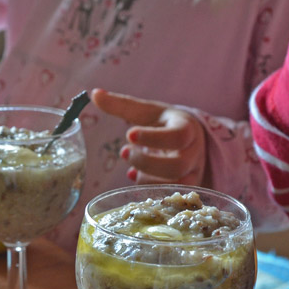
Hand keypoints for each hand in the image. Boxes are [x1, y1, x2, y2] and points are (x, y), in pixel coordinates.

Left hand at [91, 88, 205, 184]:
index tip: (129, 135)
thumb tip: (94, 94)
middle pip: (177, 165)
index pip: (178, 135)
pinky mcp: (186, 186)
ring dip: (147, 178)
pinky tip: (134, 177)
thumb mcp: (147, 112)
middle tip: (124, 152)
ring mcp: (192, 171)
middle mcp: (193, 151)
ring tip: (130, 169)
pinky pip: (170, 194)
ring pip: (175, 183)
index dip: (153, 138)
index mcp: (187, 128)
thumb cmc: (164, 124)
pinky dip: (149, 187)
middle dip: (146, 163)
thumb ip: (122, 105)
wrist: (189, 138)